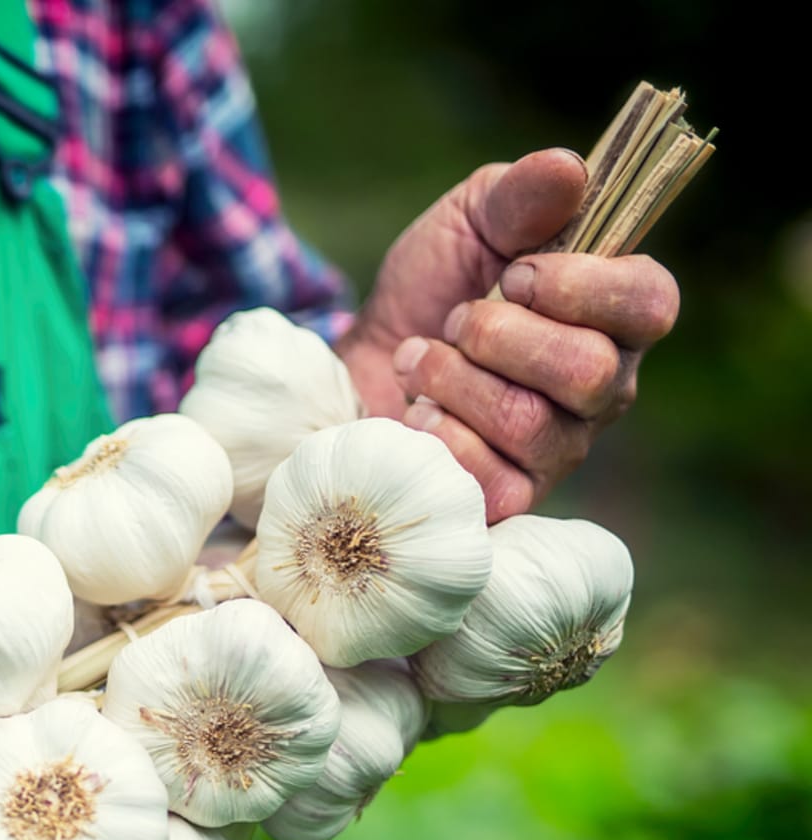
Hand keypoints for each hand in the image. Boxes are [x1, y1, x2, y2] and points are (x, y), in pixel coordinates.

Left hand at [337, 149, 679, 520]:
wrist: (363, 362)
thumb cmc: (432, 288)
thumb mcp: (469, 222)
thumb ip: (519, 196)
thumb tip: (570, 169)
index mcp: (613, 313)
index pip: (651, 302)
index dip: (582, 287)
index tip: (517, 273)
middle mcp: (603, 386)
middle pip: (589, 372)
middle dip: (499, 337)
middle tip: (454, 320)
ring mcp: (561, 447)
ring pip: (530, 423)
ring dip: (453, 379)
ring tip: (419, 360)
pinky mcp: (511, 495)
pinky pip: (492, 479)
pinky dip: (439, 437)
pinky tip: (416, 415)